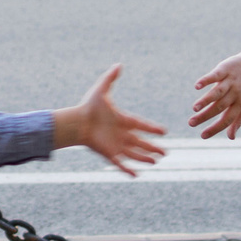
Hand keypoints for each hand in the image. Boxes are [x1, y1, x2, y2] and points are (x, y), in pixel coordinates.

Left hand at [53, 64, 167, 175]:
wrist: (75, 122)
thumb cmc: (88, 107)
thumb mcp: (101, 90)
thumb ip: (110, 78)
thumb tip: (118, 65)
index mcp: (122, 120)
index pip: (141, 125)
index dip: (153, 128)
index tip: (164, 131)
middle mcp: (121, 134)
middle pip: (141, 143)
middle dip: (153, 148)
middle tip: (165, 153)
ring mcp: (115, 145)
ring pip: (134, 154)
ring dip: (144, 158)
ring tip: (156, 162)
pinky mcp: (108, 153)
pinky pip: (120, 164)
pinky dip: (128, 170)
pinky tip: (136, 176)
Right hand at [190, 48, 240, 138]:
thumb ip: (237, 121)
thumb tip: (231, 138)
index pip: (227, 119)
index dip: (215, 128)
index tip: (202, 136)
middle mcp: (236, 93)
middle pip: (219, 107)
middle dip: (205, 116)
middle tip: (191, 123)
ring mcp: (230, 81)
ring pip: (217, 93)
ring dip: (205, 100)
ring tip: (194, 108)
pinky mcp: (225, 69)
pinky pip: (215, 75)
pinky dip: (206, 80)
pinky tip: (197, 86)